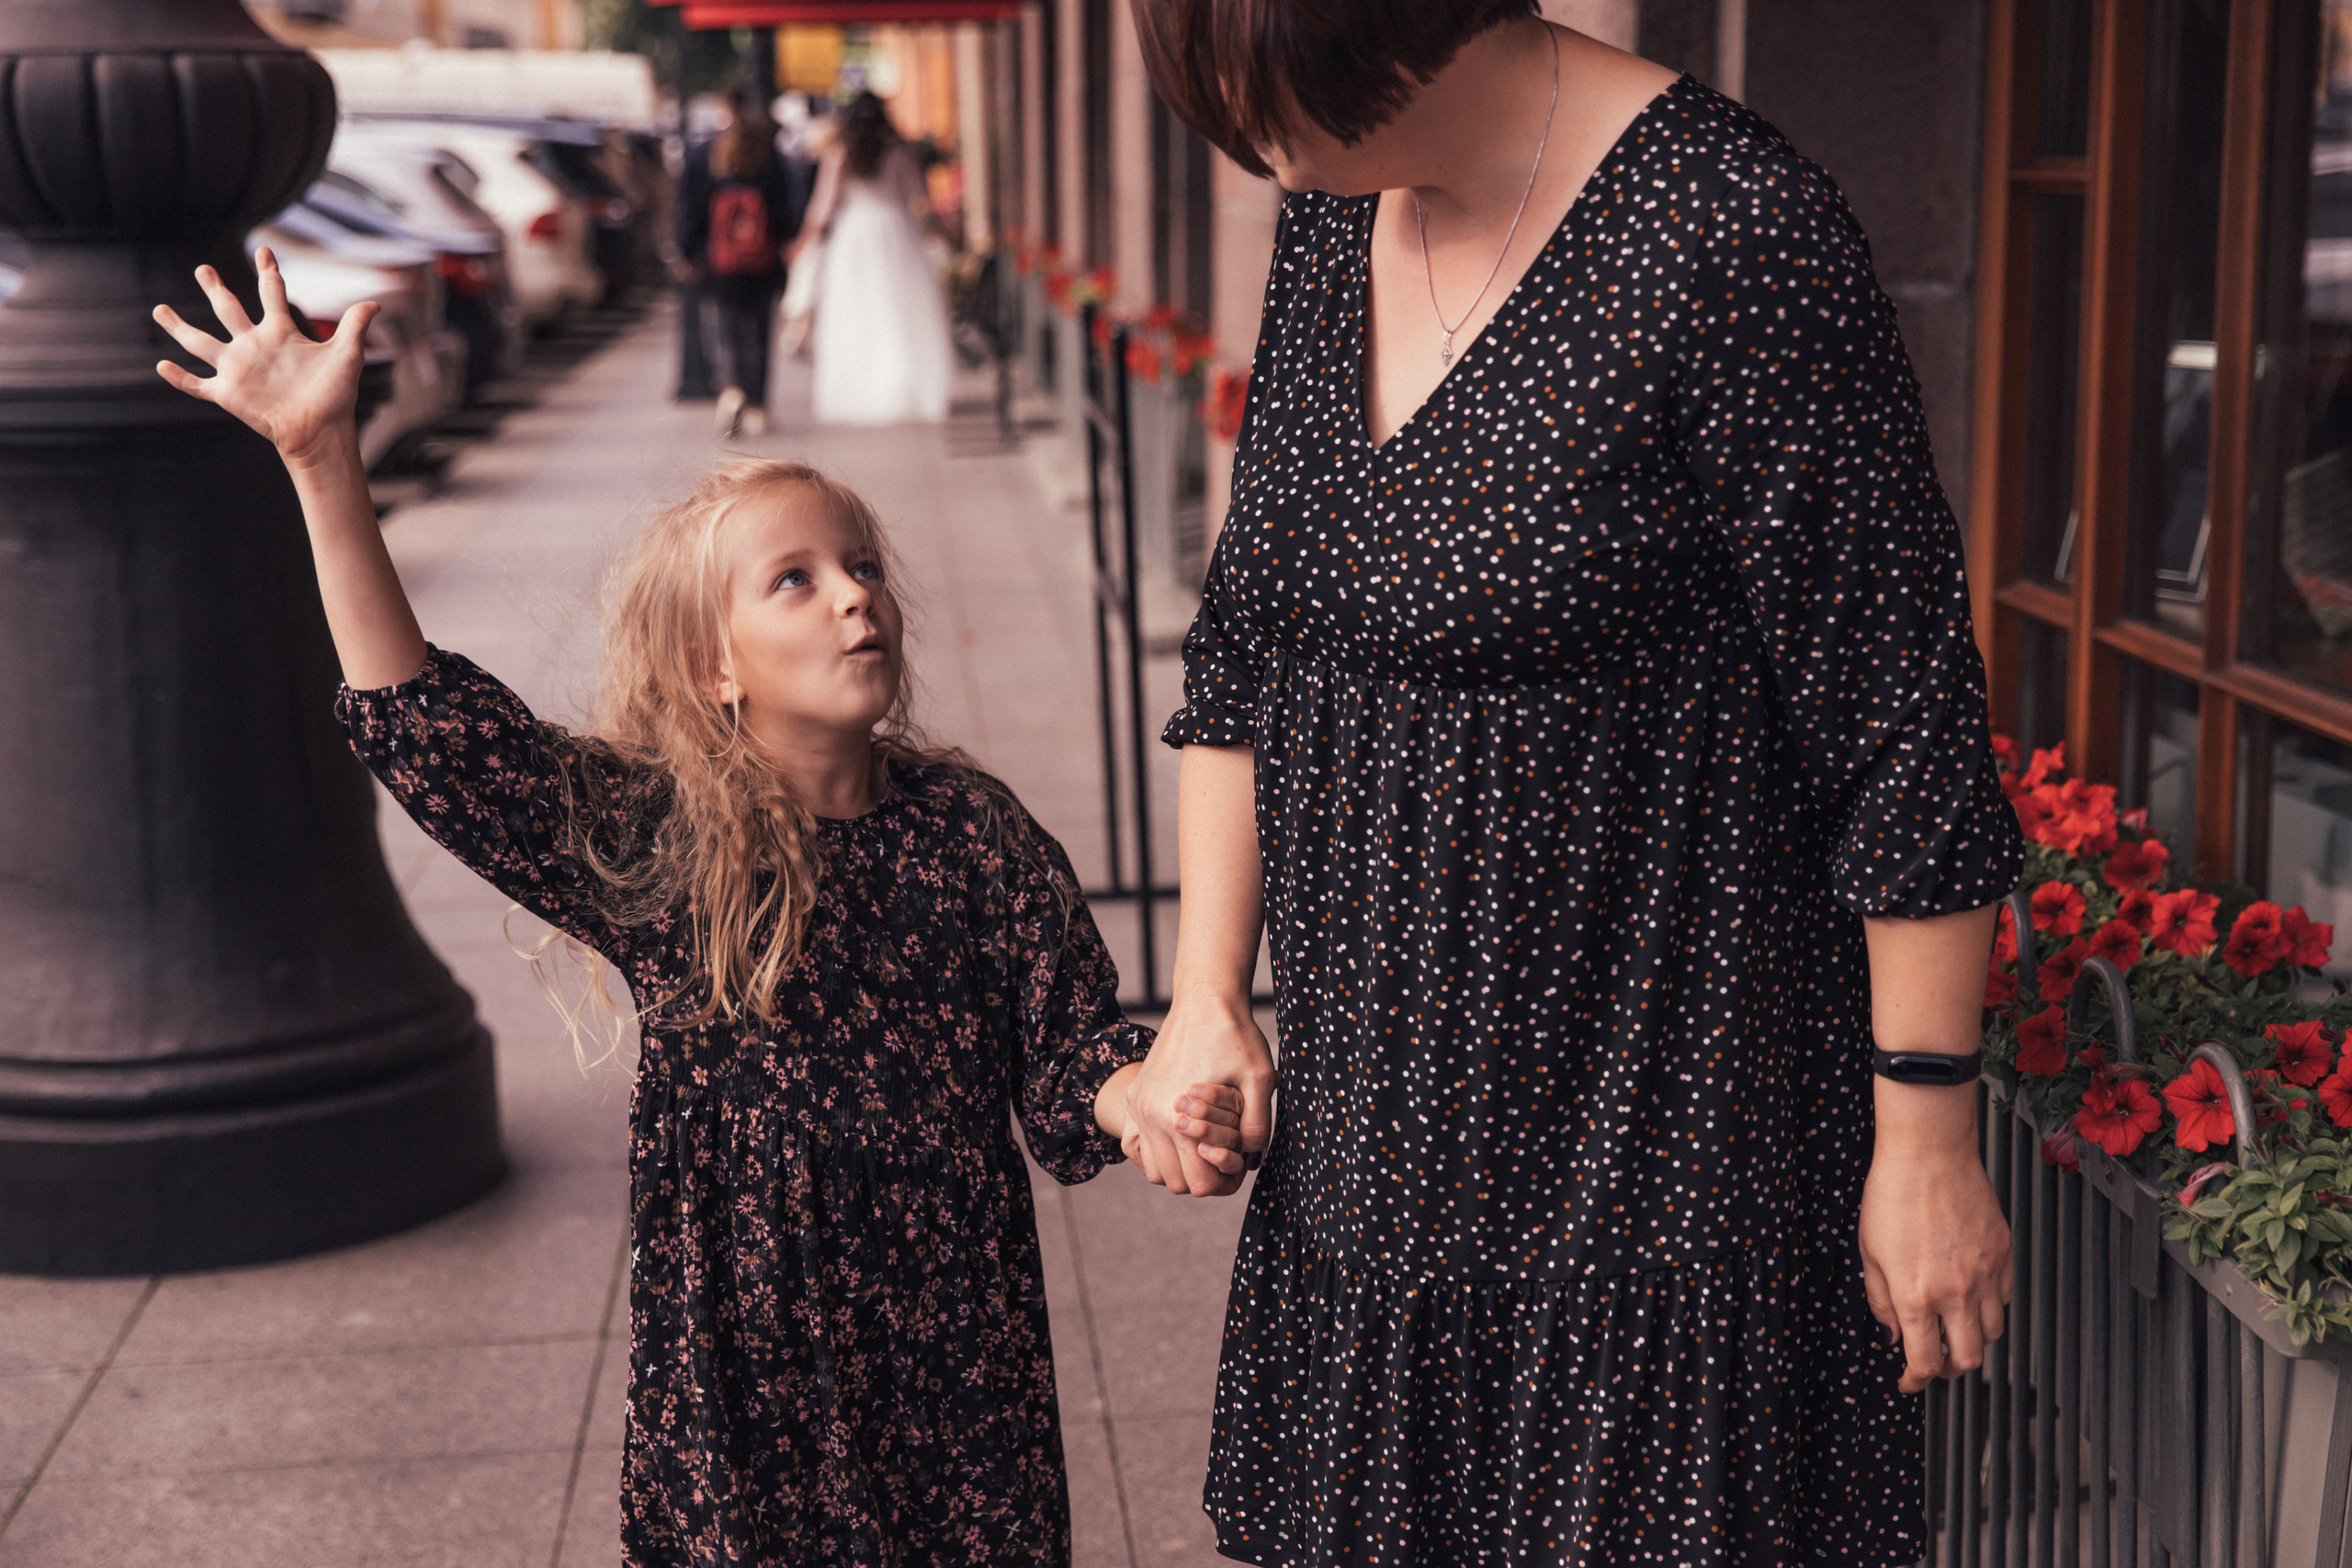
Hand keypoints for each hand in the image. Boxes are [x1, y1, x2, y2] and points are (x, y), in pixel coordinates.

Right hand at [152, 249, 375, 470]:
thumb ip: (355, 325)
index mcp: (281, 332)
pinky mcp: (228, 393)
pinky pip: (197, 385)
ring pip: (200, 342)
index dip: (268, 272)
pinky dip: (179, 377)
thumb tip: (376, 302)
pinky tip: (161, 365)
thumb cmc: (335, 395)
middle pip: (229, 309)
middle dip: (215, 288)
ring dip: (179, 327)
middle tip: (203, 269)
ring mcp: (238, 369)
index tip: (264, 249)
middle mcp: (254, 346)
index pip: (271, 293)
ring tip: (158, 309)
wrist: (322, 431)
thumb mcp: (348, 354)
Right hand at [1123, 988, 1275, 1195]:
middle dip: (1203, 1177)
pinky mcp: (1135, 1097)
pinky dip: (1155, 1152)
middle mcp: (1152, 1118)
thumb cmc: (1235, 1036)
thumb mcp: (1259, 1080)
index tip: (1241, 1163)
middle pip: (1175, 1183)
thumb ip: (1256, 1126)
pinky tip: (1179, 1138)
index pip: (1199, 1184)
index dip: (1225, 1181)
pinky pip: (1135, 1147)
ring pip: (1153, 1171)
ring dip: (1178, 1167)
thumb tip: (1252, 1160)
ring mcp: (1138, 1108)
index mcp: (1180, 1119)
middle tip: (1226, 1156)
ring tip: (1204, 1146)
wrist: (1204, 999)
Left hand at [1858, 1139, 2013, 1393]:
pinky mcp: (2004, 1255)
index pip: (1924, 1361)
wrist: (1929, 1152)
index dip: (1915, 1380)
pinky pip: (2004, 1299)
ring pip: (1992, 1333)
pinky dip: (1989, 1307)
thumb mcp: (1869, 1252)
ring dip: (1971, 1340)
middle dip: (1948, 1369)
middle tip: (1934, 1361)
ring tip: (1952, 1328)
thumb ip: (1880, 1301)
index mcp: (1915, 1295)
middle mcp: (1956, 1292)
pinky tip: (1970, 1295)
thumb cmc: (1892, 1194)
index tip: (1908, 1381)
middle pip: (1967, 1359)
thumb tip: (1891, 1335)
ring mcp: (1985, 1274)